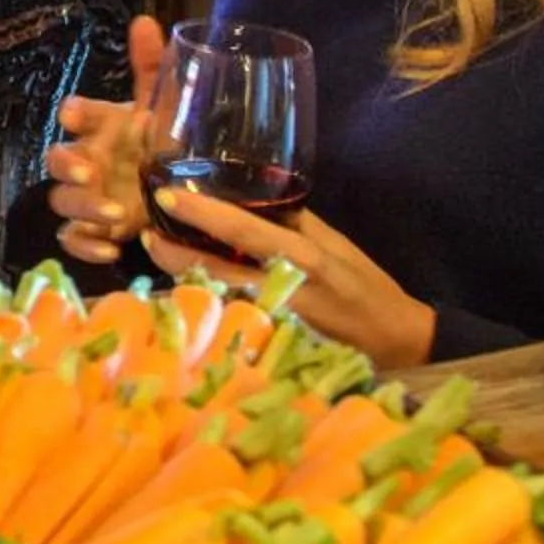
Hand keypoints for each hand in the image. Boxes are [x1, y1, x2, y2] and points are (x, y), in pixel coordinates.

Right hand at [42, 14, 167, 264]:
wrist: (181, 194)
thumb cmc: (166, 146)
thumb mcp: (166, 109)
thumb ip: (156, 69)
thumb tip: (145, 20)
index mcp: (105, 128)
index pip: (80, 113)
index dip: (75, 113)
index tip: (74, 115)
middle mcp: (89, 160)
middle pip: (56, 160)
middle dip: (67, 165)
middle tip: (89, 171)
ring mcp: (89, 198)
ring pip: (62, 201)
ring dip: (83, 207)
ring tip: (115, 215)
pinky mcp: (95, 232)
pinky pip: (74, 240)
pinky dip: (87, 247)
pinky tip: (112, 251)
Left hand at [140, 191, 437, 369]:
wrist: (397, 341)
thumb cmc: (363, 284)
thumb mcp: (332, 244)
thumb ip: (291, 222)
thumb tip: (246, 197)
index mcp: (304, 257)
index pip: (244, 231)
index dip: (203, 214)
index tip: (167, 197)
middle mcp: (286, 291)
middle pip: (215, 272)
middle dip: (173, 253)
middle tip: (146, 233)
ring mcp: (276, 323)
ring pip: (216, 298)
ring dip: (183, 276)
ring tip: (158, 253)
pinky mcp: (273, 346)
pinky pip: (230, 320)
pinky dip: (206, 302)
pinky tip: (188, 290)